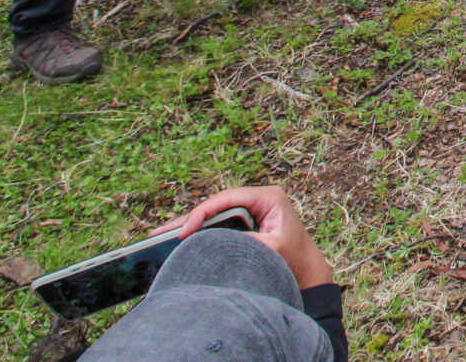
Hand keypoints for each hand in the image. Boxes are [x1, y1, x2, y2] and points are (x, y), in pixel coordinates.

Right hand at [165, 186, 333, 289]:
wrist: (306, 268)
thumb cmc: (295, 257)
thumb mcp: (274, 249)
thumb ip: (250, 242)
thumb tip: (218, 242)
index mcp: (267, 197)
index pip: (227, 199)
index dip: (202, 213)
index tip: (185, 232)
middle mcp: (256, 199)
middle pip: (214, 205)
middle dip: (188, 219)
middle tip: (159, 234)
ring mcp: (248, 210)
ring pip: (212, 215)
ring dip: (188, 225)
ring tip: (159, 237)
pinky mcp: (242, 222)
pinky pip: (215, 224)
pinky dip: (197, 232)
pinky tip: (177, 241)